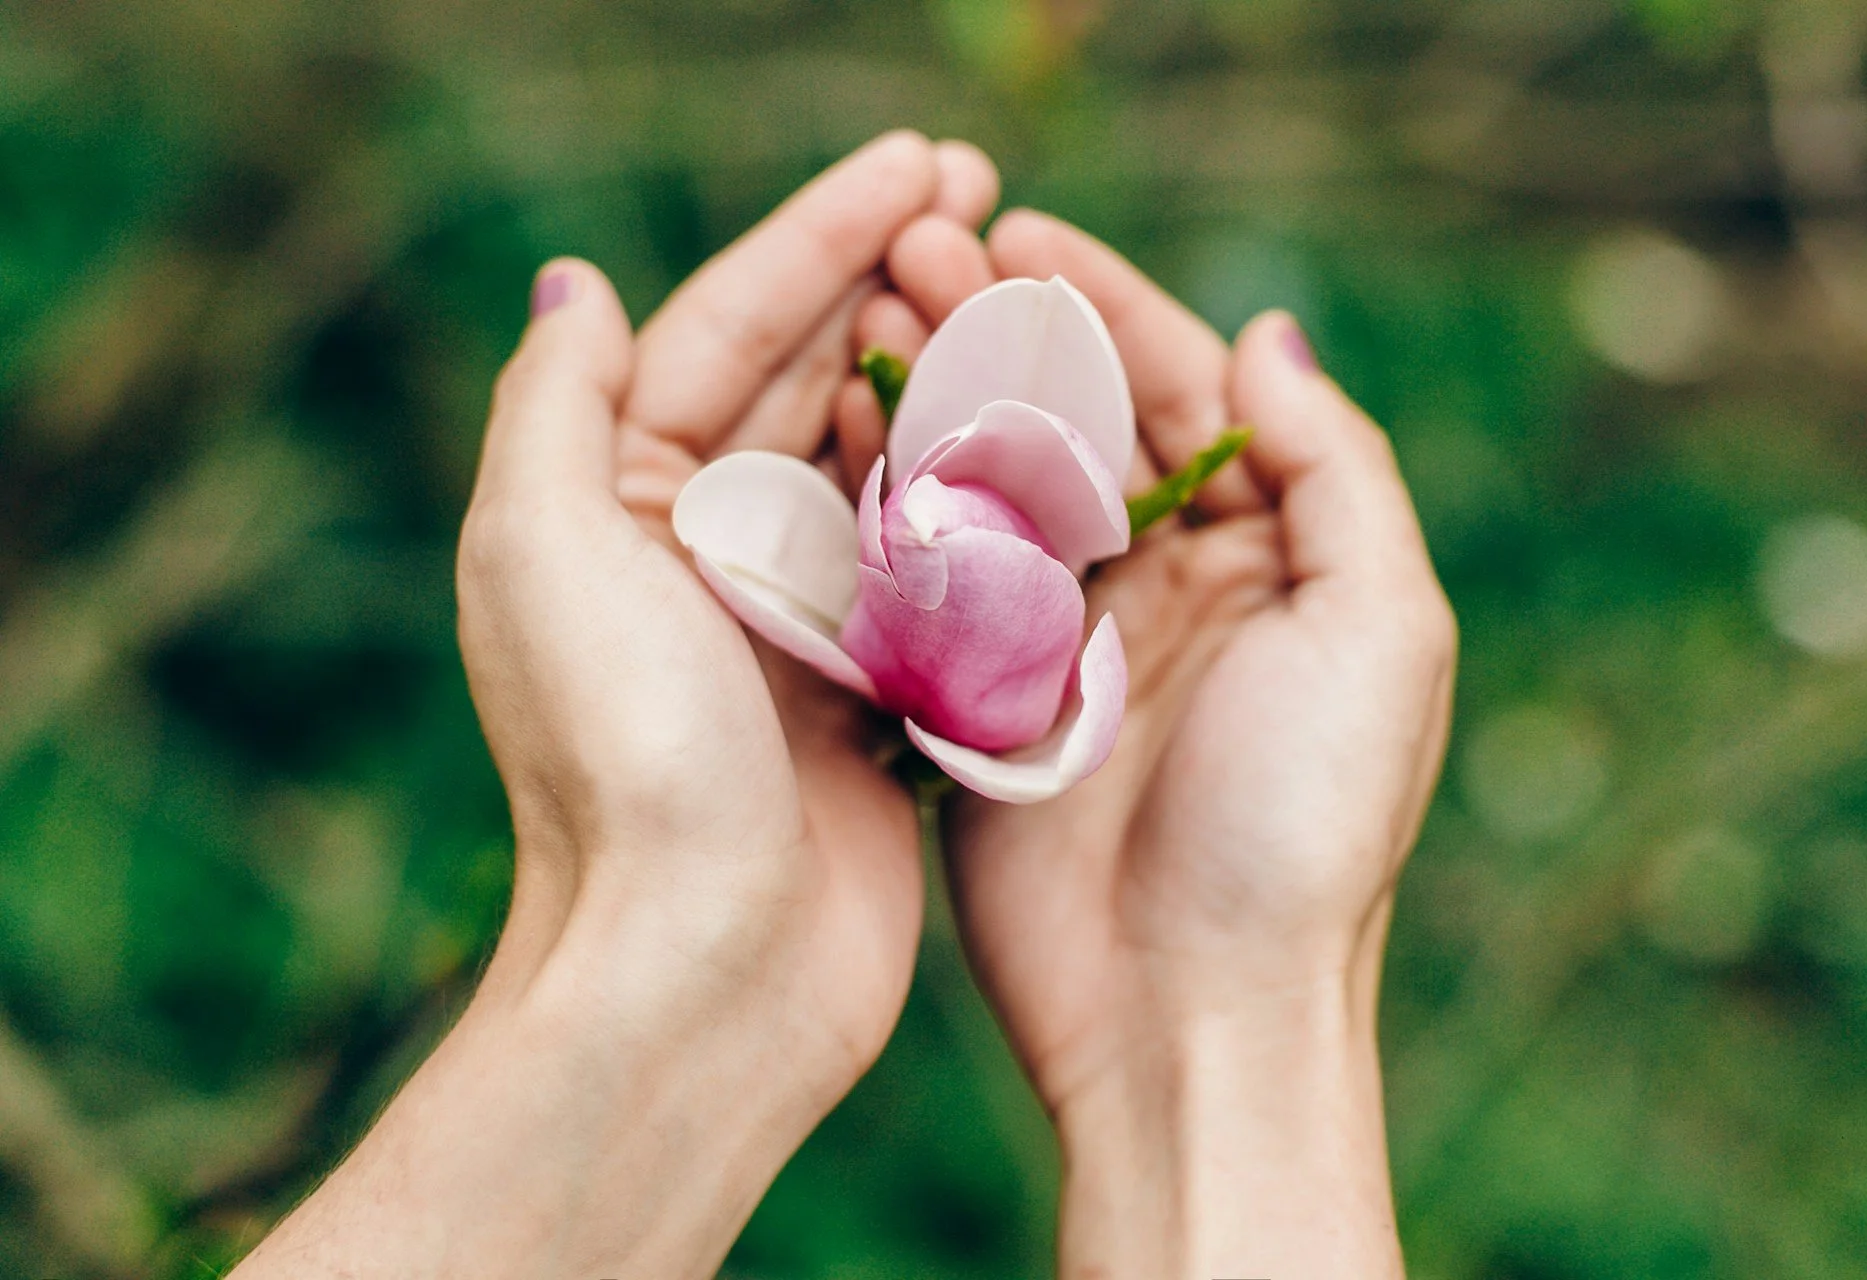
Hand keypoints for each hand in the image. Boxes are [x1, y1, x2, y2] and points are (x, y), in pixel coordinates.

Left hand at [232, 131, 997, 1279]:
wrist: (701, 972)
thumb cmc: (624, 762)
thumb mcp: (546, 553)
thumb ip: (555, 404)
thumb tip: (574, 282)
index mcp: (611, 501)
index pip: (725, 325)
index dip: (823, 228)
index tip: (927, 157)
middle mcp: (695, 549)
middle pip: (804, 375)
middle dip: (892, 276)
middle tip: (989, 195)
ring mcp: (787, 620)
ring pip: (875, 458)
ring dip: (940, 368)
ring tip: (1021, 287)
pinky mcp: (864, 694)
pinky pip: (927, 561)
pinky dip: (971, 493)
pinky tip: (1031, 430)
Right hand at [875, 208, 1455, 1276]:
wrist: (1190, 1016)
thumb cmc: (1302, 830)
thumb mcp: (1380, 636)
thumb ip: (1334, 474)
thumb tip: (1271, 334)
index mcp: (1270, 557)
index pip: (1183, 391)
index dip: (1106, 303)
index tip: (1018, 231)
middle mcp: (1168, 585)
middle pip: (1078, 420)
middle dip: (1002, 328)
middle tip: (914, 251)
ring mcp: (1066, 643)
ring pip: (996, 484)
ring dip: (937, 395)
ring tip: (864, 314)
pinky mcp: (982, 703)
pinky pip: (936, 579)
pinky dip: (893, 503)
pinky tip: (839, 436)